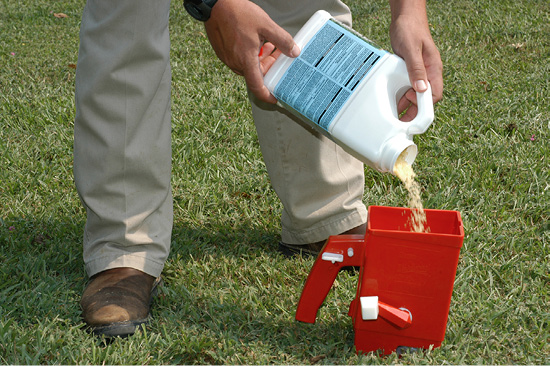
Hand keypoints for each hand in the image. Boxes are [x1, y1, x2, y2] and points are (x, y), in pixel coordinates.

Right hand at [204, 0, 299, 103]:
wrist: (216, 4)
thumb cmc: (237, 13)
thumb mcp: (266, 25)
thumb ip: (282, 41)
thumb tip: (294, 52)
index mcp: (245, 60)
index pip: (257, 86)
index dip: (267, 95)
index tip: (275, 98)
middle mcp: (235, 63)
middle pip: (255, 74)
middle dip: (269, 67)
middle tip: (279, 55)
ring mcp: (227, 58)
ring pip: (248, 66)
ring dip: (260, 59)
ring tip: (268, 44)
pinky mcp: (223, 53)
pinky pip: (240, 59)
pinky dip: (250, 55)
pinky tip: (256, 41)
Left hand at [388, 1, 442, 120]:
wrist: (405, 17)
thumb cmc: (410, 29)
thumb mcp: (411, 50)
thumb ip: (416, 69)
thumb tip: (420, 89)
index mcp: (434, 68)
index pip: (434, 95)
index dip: (423, 104)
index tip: (411, 106)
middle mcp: (429, 73)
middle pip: (425, 98)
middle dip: (414, 110)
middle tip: (402, 121)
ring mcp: (420, 72)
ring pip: (416, 94)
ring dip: (407, 104)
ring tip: (395, 113)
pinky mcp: (411, 71)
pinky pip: (409, 87)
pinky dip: (402, 94)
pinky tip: (393, 100)